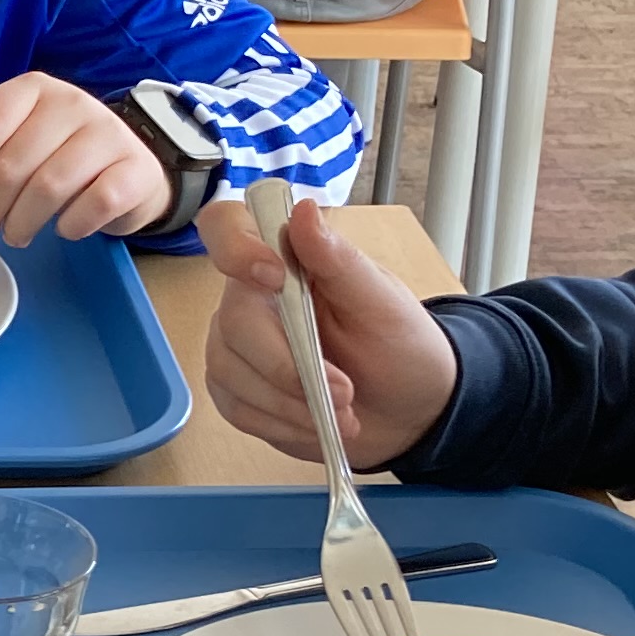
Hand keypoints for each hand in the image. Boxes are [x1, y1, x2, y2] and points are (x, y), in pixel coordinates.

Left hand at [0, 74, 166, 244]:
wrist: (129, 171)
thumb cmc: (59, 157)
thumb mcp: (13, 143)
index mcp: (32, 89)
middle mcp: (71, 102)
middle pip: (11, 164)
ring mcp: (108, 133)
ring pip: (48, 188)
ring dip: (21, 223)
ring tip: (16, 235)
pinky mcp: (136, 168)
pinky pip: (93, 205)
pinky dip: (70, 226)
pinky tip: (63, 229)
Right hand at [196, 196, 459, 469]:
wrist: (408, 407)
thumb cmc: (398, 345)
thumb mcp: (382, 301)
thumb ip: (338, 259)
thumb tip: (303, 211)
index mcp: (282, 258)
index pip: (226, 227)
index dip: (234, 248)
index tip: (275, 279)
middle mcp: (248, 297)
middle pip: (233, 323)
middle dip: (288, 366)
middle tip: (344, 391)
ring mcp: (235, 346)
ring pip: (231, 373)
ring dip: (291, 403)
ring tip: (343, 413)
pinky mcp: (235, 391)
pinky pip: (238, 410)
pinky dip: (284, 424)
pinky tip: (317, 423)